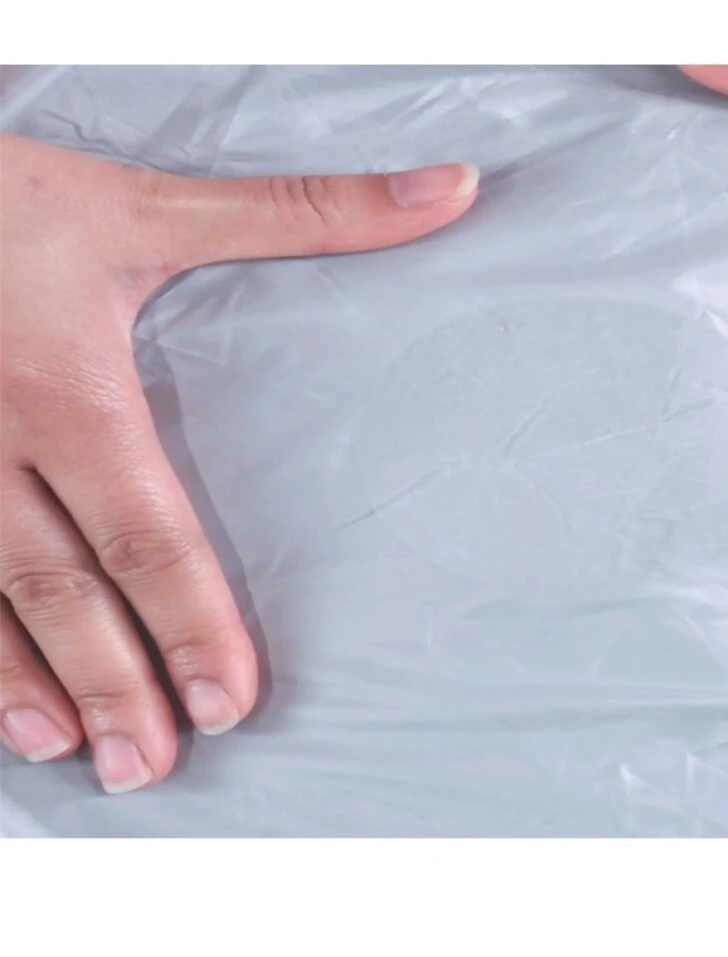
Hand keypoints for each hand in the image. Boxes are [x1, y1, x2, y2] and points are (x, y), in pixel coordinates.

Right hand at [0, 135, 477, 789]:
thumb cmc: (5, 197)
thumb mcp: (150, 202)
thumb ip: (305, 210)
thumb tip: (453, 190)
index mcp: (69, 393)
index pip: (144, 532)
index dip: (190, 621)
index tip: (230, 701)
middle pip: (58, 589)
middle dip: (113, 682)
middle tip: (155, 766)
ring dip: (26, 686)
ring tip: (75, 754)